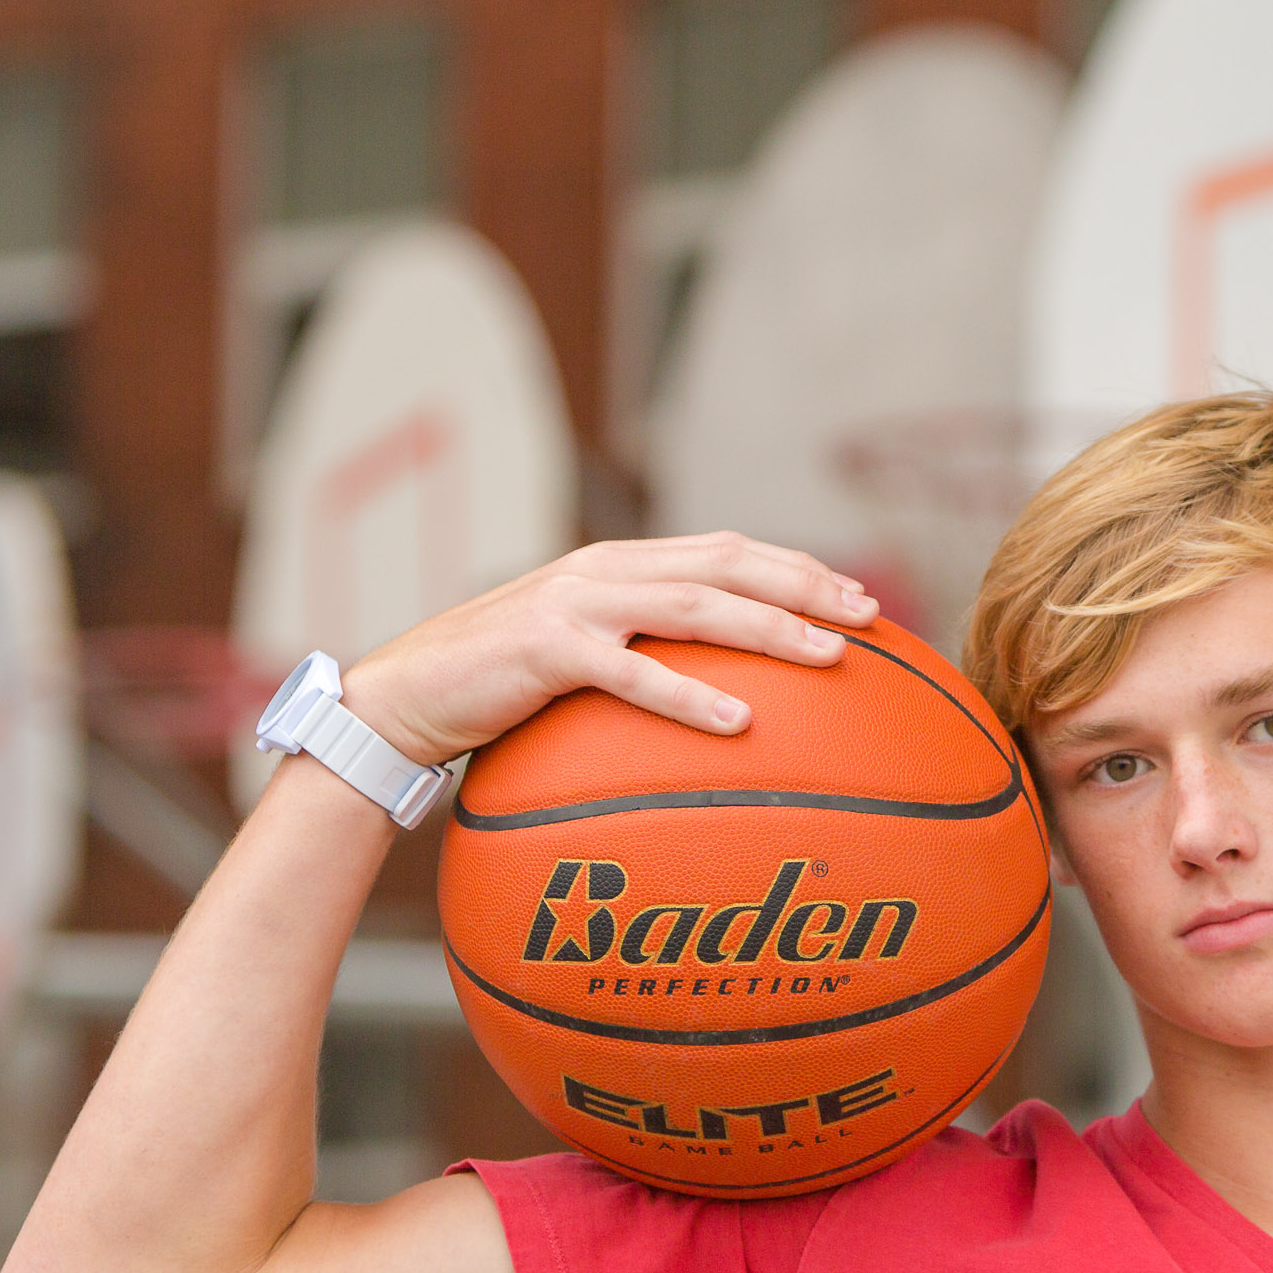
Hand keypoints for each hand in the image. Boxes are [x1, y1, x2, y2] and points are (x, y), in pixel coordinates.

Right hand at [340, 533, 880, 765]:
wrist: (404, 696)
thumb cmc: (497, 688)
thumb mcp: (578, 656)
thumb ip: (638, 653)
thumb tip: (719, 694)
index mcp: (619, 565)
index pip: (725, 551)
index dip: (796, 568)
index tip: (857, 599)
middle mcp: (604, 570)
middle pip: (725, 564)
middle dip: (804, 585)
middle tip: (868, 617)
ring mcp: (574, 605)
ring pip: (692, 607)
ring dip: (767, 628)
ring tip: (826, 657)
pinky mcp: (545, 650)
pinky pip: (630, 674)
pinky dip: (687, 696)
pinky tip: (738, 721)